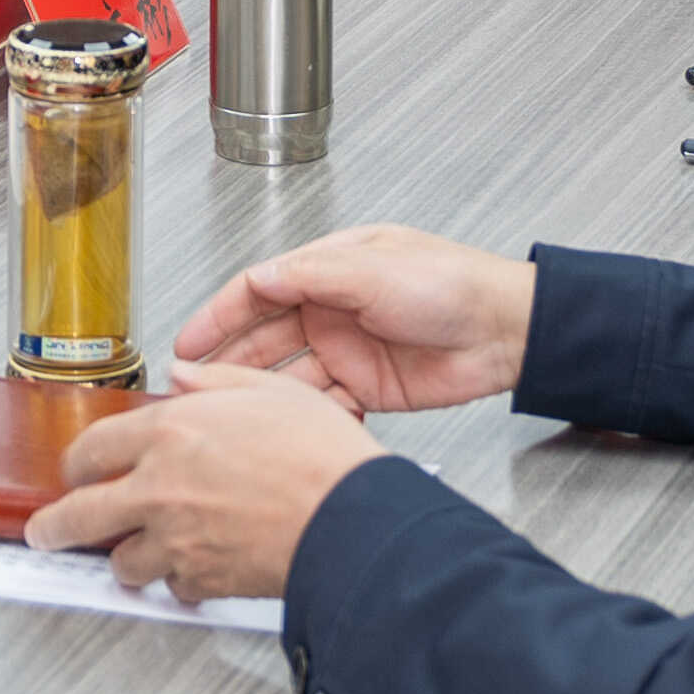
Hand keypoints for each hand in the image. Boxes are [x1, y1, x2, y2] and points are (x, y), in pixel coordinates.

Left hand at [23, 361, 378, 606]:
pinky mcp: (201, 580)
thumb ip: (217, 381)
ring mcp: (176, 540)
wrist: (353, 520)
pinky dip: (178, 581)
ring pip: (122, 562)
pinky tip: (192, 567)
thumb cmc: (323, 456)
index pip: (90, 449)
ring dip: (126, 557)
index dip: (75, 462)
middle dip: (54, 527)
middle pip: (78, 515)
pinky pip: (171, 587)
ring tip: (134, 552)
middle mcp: (159, 488)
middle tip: (46, 532)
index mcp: (169, 432)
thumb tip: (186, 376)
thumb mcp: (272, 390)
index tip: (74, 470)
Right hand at [171, 226, 534, 412]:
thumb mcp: (372, 267)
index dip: (218, 316)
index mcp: (329, 270)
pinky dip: (301, 415)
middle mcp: (333, 309)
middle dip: (227, 361)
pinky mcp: (368, 388)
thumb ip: (311, 275)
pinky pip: (322, 404)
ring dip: (257, 392)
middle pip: (263, 337)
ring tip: (224, 413)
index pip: (257, 291)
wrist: (506, 333)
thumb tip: (258, 279)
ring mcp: (348, 350)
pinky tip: (281, 425)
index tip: (187, 341)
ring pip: (287, 375)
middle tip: (192, 386)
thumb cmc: (451, 284)